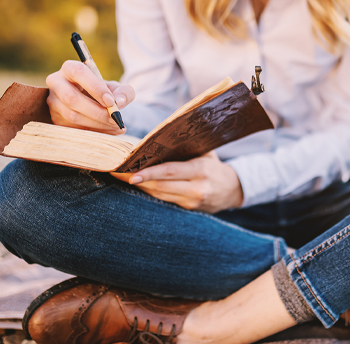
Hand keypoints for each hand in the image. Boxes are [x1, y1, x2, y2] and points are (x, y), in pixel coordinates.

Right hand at [45, 60, 134, 134]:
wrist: (97, 103)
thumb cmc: (107, 92)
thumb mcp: (119, 89)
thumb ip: (124, 93)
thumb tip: (119, 102)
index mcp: (70, 68)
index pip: (78, 72)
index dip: (95, 87)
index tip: (111, 102)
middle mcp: (56, 82)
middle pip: (71, 98)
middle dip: (96, 111)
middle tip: (114, 118)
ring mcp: (53, 101)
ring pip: (71, 115)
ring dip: (96, 123)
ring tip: (116, 125)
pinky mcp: (55, 117)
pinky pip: (72, 127)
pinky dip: (94, 131)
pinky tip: (109, 130)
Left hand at [110, 152, 243, 212]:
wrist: (233, 189)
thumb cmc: (213, 165)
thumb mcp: (205, 153)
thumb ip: (184, 149)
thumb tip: (154, 140)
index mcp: (201, 170)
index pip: (169, 172)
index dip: (148, 173)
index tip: (128, 172)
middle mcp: (197, 188)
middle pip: (160, 186)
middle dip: (136, 180)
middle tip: (116, 172)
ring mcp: (192, 201)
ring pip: (159, 194)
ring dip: (140, 186)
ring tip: (122, 177)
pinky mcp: (188, 209)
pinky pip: (164, 200)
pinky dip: (150, 192)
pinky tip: (138, 185)